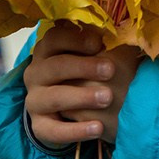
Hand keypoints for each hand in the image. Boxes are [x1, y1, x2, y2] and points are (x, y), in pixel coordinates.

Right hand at [25, 23, 141, 148]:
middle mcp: (36, 74)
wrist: (73, 112)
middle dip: (83, 67)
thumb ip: (104, 43)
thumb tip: (123, 28)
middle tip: (110, 70)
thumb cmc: (88, 77)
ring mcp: (36, 101)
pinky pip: (54, 130)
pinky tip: (98, 128)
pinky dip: (76, 131)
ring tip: (107, 98)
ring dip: (81, 97)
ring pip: (54, 97)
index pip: (54, 38)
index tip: (99, 43)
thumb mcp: (94, 57)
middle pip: (54, 66)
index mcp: (48, 51)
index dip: (75, 39)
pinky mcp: (40, 127)